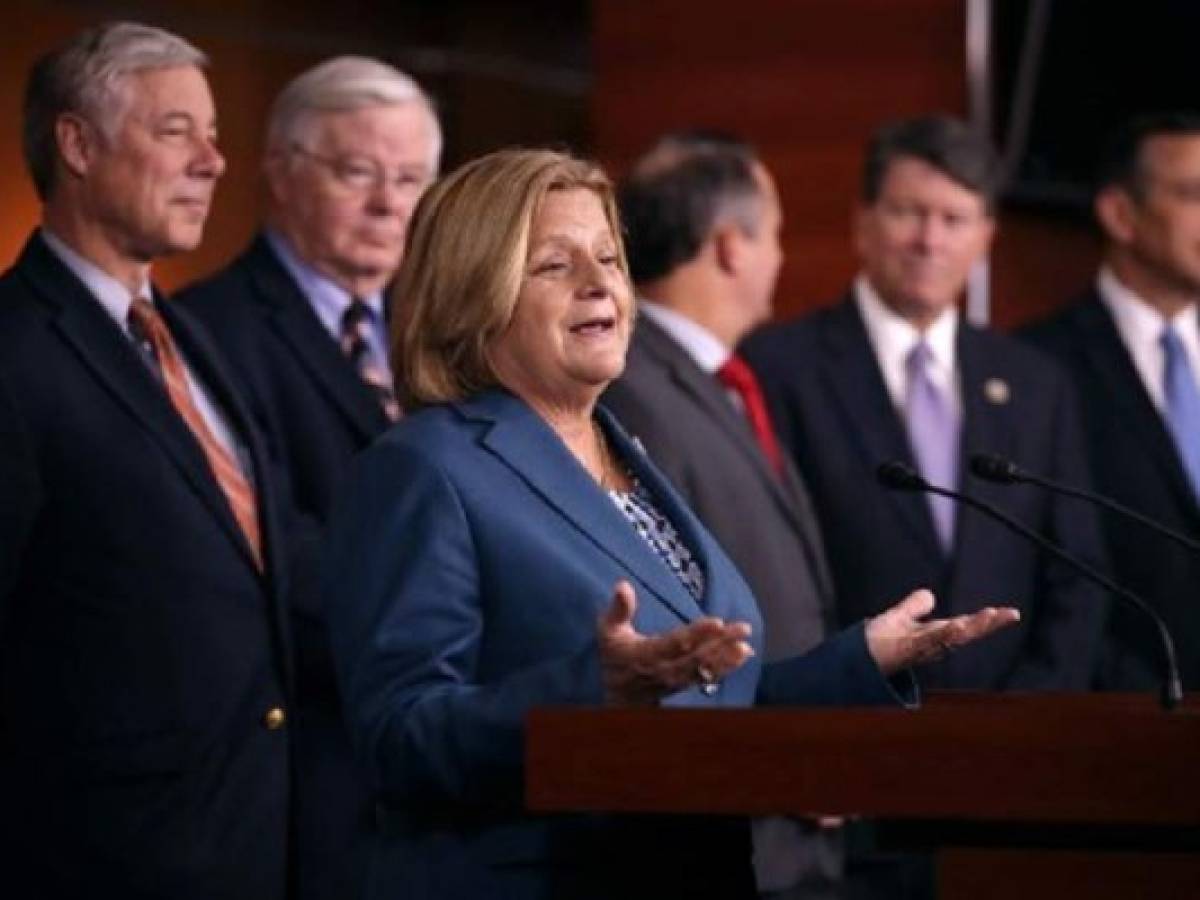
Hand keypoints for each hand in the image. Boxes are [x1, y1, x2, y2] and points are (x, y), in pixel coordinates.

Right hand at [597, 580, 754, 704]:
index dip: (697, 634)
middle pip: (696, 657)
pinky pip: (708, 676)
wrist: (619, 697)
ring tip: (746, 645)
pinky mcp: (686, 683)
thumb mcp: (608, 631)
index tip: (717, 622)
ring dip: (727, 657)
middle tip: (743, 629)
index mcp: (646, 654)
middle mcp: (665, 669)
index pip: (675, 644)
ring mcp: (677, 679)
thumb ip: (618, 609)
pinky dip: (727, 666)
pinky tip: (744, 655)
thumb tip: (622, 585)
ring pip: (705, 669)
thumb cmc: (614, 657)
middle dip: (721, 644)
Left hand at [865, 589, 1019, 675]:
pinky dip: (942, 635)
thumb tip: (930, 596)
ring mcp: (919, 649)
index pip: (966, 625)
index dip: (988, 620)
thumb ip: (915, 606)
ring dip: (969, 628)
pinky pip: (926, 643)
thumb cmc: (879, 641)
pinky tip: (956, 626)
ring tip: (989, 616)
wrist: (855, 657)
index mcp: (934, 635)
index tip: (1011, 613)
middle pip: (965, 634)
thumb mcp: (900, 617)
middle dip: (987, 625)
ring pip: (950, 640)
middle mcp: (931, 644)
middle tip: (1010, 614)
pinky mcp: (904, 651)